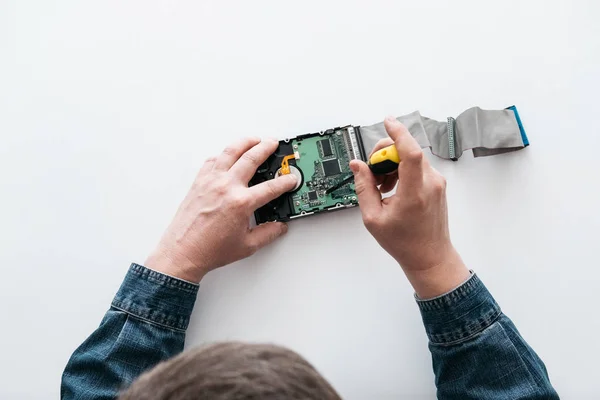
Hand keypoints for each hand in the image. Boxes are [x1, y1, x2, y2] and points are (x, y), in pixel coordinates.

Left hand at [145, 137, 296, 282]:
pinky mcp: (199, 182)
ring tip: (254, 139)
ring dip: (245, 142)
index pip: (270, 187)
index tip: (291, 178)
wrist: (182, 252)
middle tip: (274, 144)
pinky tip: (228, 155)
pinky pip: (212, 161)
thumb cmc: (209, 250)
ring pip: (230, 152)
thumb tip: (278, 227)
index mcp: (241, 203)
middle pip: (251, 159)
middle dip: (266, 148)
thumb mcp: (247, 246)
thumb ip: (268, 234)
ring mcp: (210, 182)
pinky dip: (223, 155)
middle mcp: (226, 187)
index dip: (285, 182)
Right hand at [350, 117, 469, 297]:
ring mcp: (436, 182)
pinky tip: (392, 188)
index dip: (398, 134)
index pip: (410, 152)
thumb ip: (364, 188)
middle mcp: (430, 183)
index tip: (387, 122)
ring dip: (392, 164)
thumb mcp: (374, 218)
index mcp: (415, 193)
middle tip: (371, 172)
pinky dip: (401, 170)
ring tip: (382, 187)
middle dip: (384, 154)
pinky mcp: (437, 184)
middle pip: (406, 151)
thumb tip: (358, 165)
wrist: (430, 256)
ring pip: (410, 157)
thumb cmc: (405, 242)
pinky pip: (416, 166)